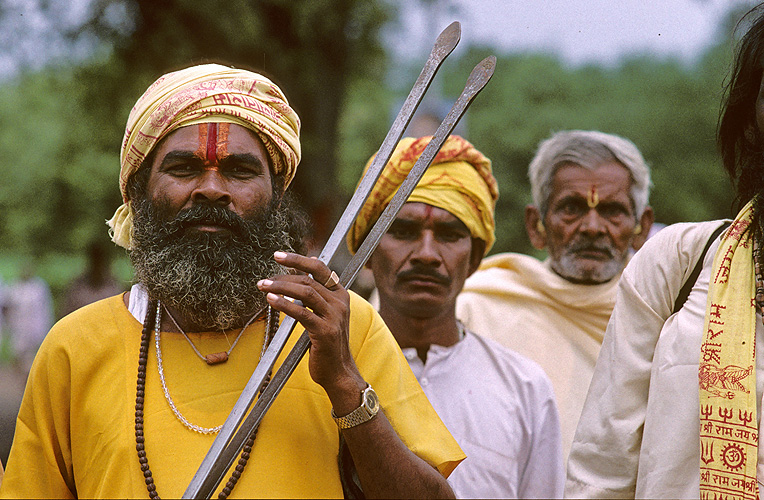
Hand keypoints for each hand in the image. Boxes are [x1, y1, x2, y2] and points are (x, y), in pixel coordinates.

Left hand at [257, 251, 365, 407]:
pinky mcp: (325, 331)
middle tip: (264, 279)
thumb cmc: (328, 345)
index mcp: (341, 295)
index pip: (320, 268)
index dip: (298, 260)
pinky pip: (302, 313)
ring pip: (305, 292)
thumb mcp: (326, 316)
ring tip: (263, 286)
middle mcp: (340, 302)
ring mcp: (334, 317)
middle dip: (283, 276)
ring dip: (281, 287)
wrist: (339, 373)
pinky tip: (271, 300)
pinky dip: (284, 304)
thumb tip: (301, 276)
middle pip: (309, 279)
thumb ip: (318, 297)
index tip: (278, 256)